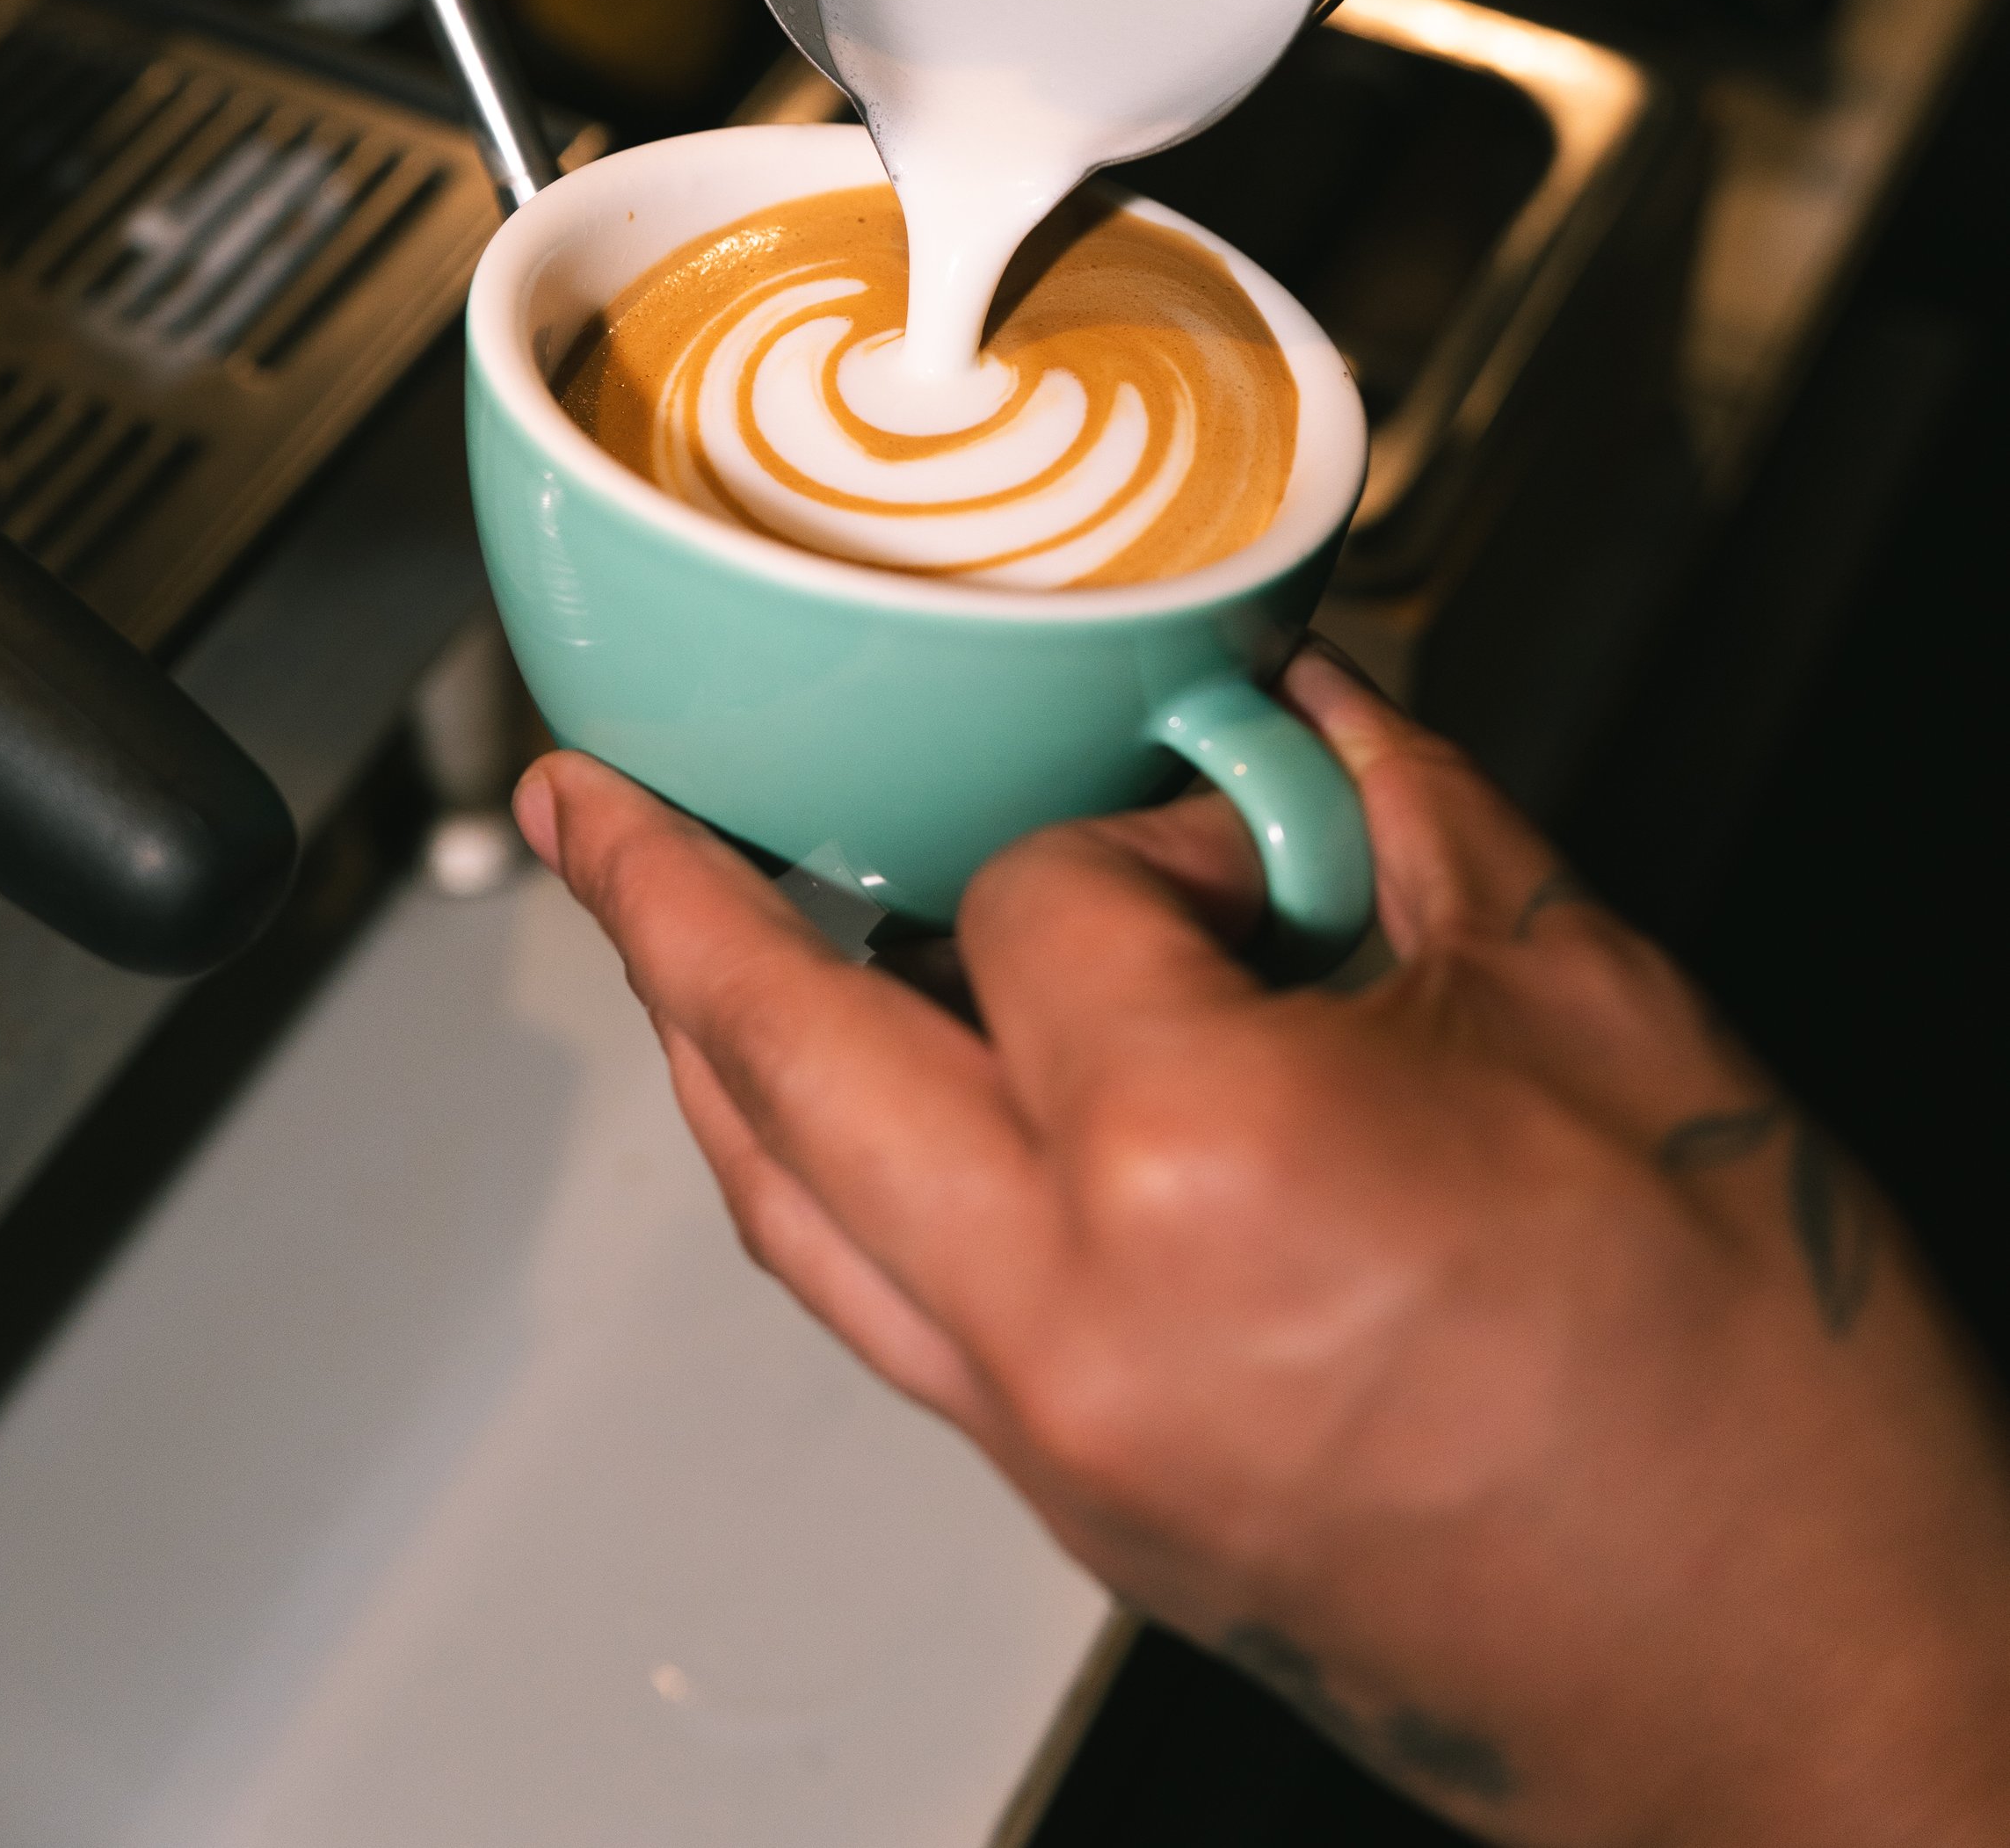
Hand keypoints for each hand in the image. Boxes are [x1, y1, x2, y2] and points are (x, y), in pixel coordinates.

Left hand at [519, 651, 2009, 1846]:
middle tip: (588, 805)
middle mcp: (1079, 1315)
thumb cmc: (1753, 1403)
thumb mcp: (1599, 1015)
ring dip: (711, 1054)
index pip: (1044, 900)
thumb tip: (1305, 712)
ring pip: (792, 1213)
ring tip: (659, 940)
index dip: (1138, 822)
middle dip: (667, 903)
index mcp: (1203, 1166)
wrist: (1812, 1690)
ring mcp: (1059, 1438)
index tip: (1233, 817)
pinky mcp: (1084, 1509)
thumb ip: (1411, 819)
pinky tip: (844, 1111)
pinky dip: (825, 1182)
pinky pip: (878, 1310)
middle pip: (786, 1059)